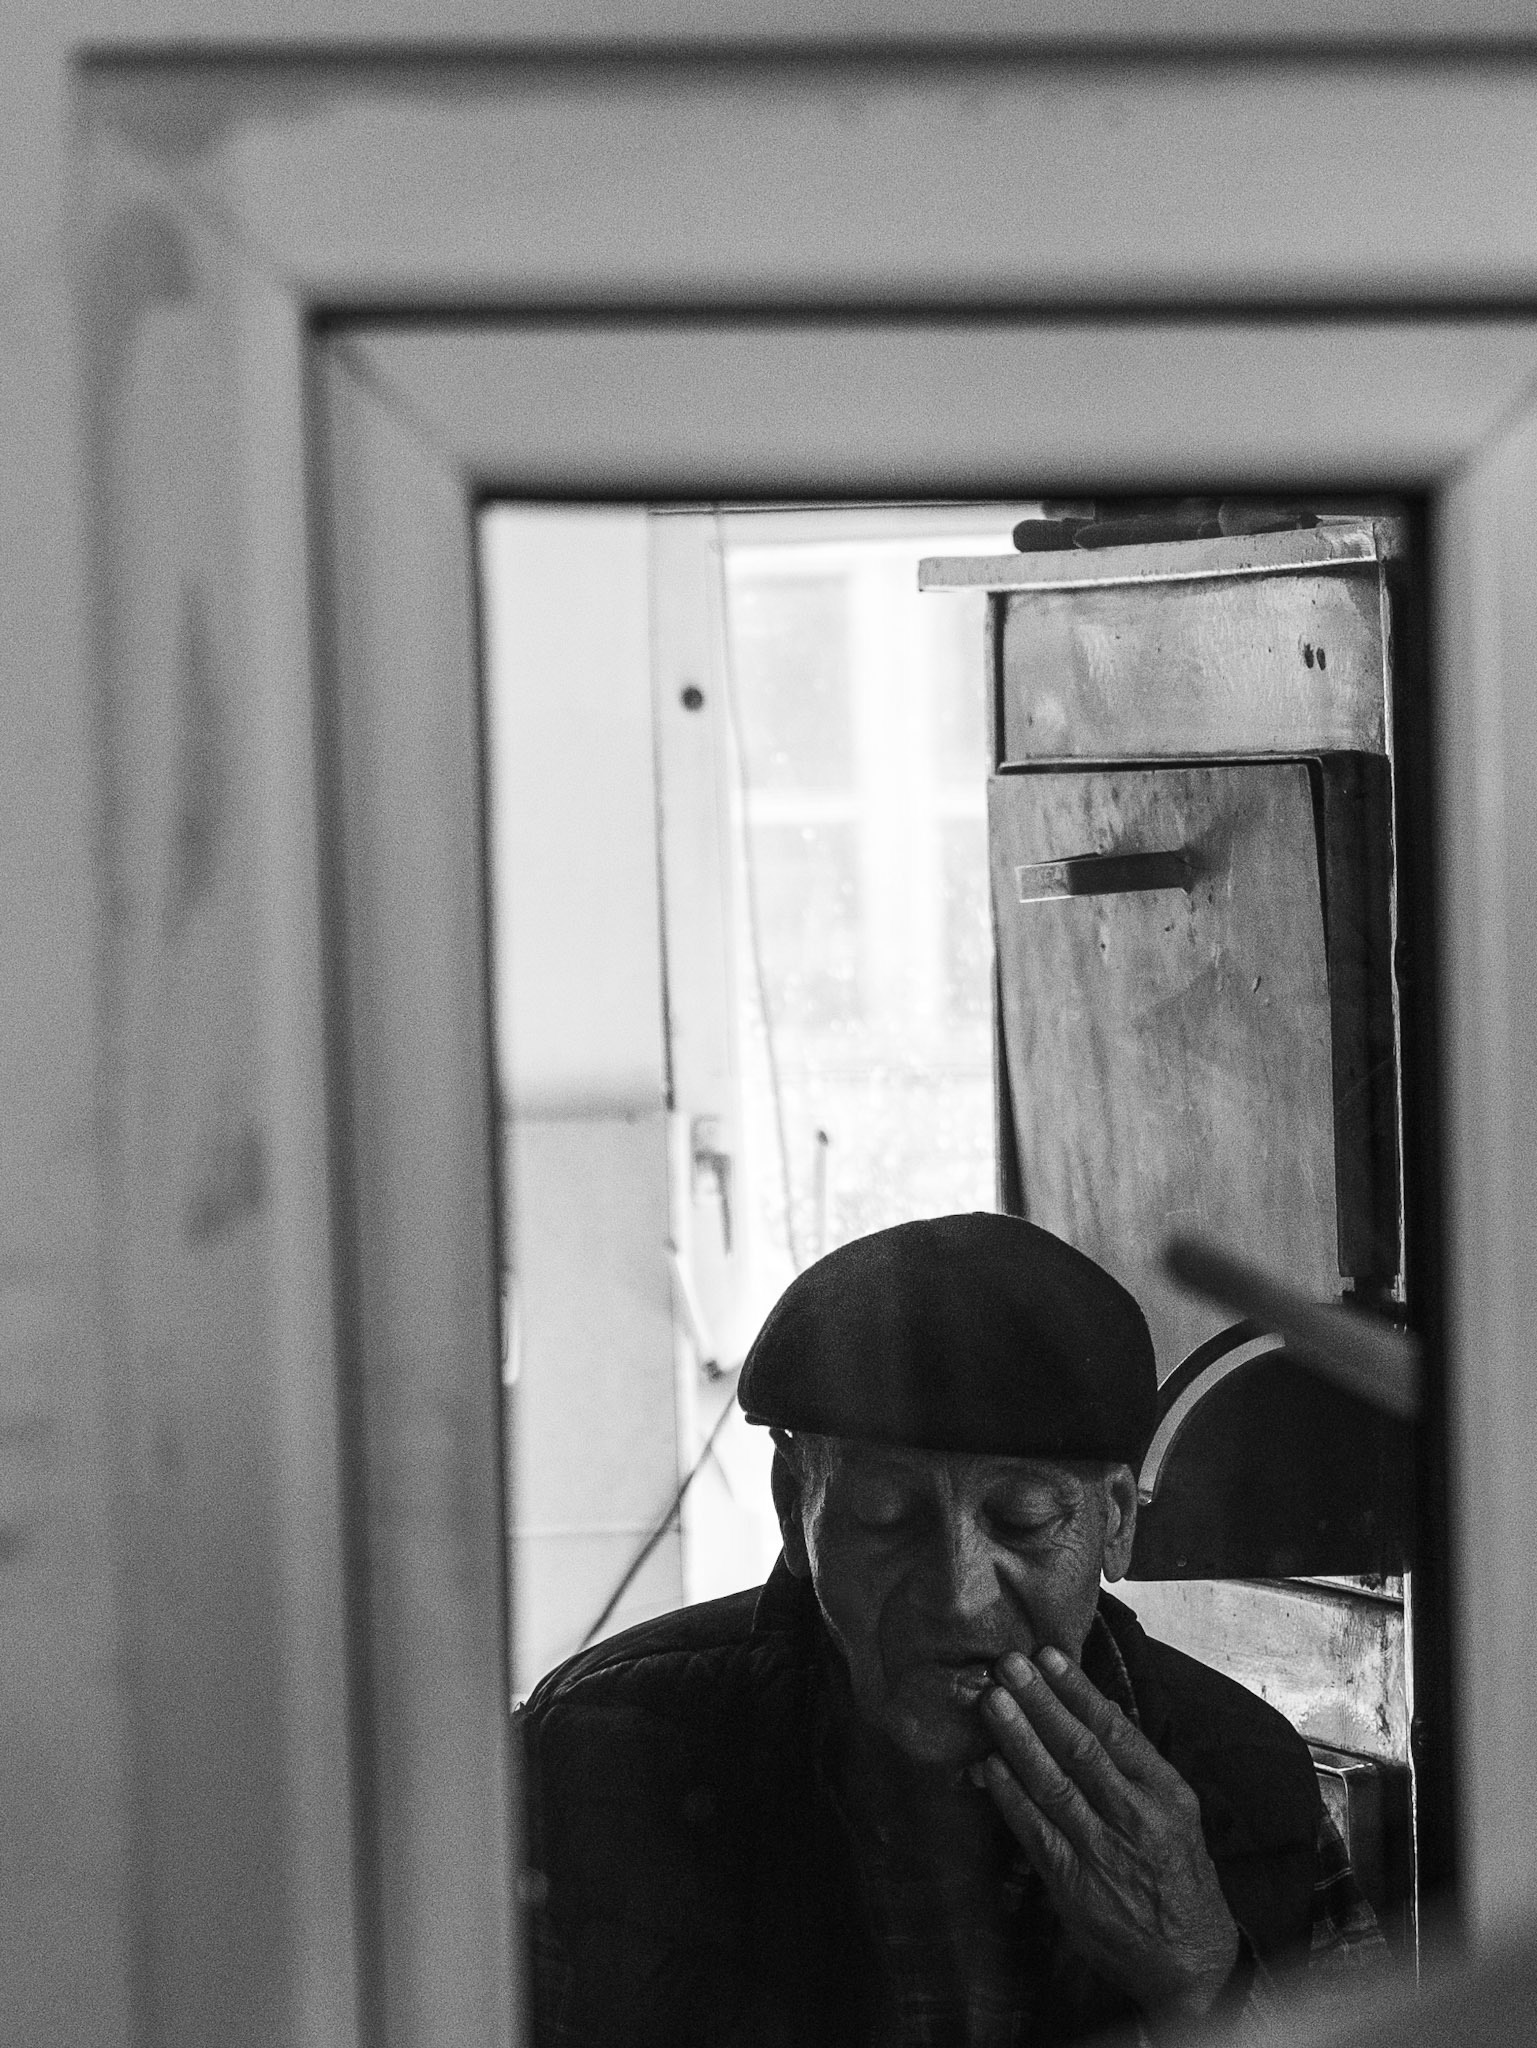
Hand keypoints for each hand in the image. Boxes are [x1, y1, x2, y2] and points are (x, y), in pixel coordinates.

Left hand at [974, 1646, 1239, 2022]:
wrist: (1188, 1961)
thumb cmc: (1179, 1876)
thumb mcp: (1177, 1812)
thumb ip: (1137, 1764)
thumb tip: (1100, 1709)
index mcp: (1166, 1793)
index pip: (1116, 1729)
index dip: (1078, 1690)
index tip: (1049, 1655)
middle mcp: (1135, 1817)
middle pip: (1080, 1748)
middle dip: (1040, 1702)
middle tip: (1009, 1664)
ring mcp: (1101, 1850)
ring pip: (1053, 1783)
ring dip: (1018, 1738)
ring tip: (993, 1700)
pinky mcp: (1072, 1882)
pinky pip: (1034, 1829)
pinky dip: (1010, 1795)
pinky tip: (989, 1765)